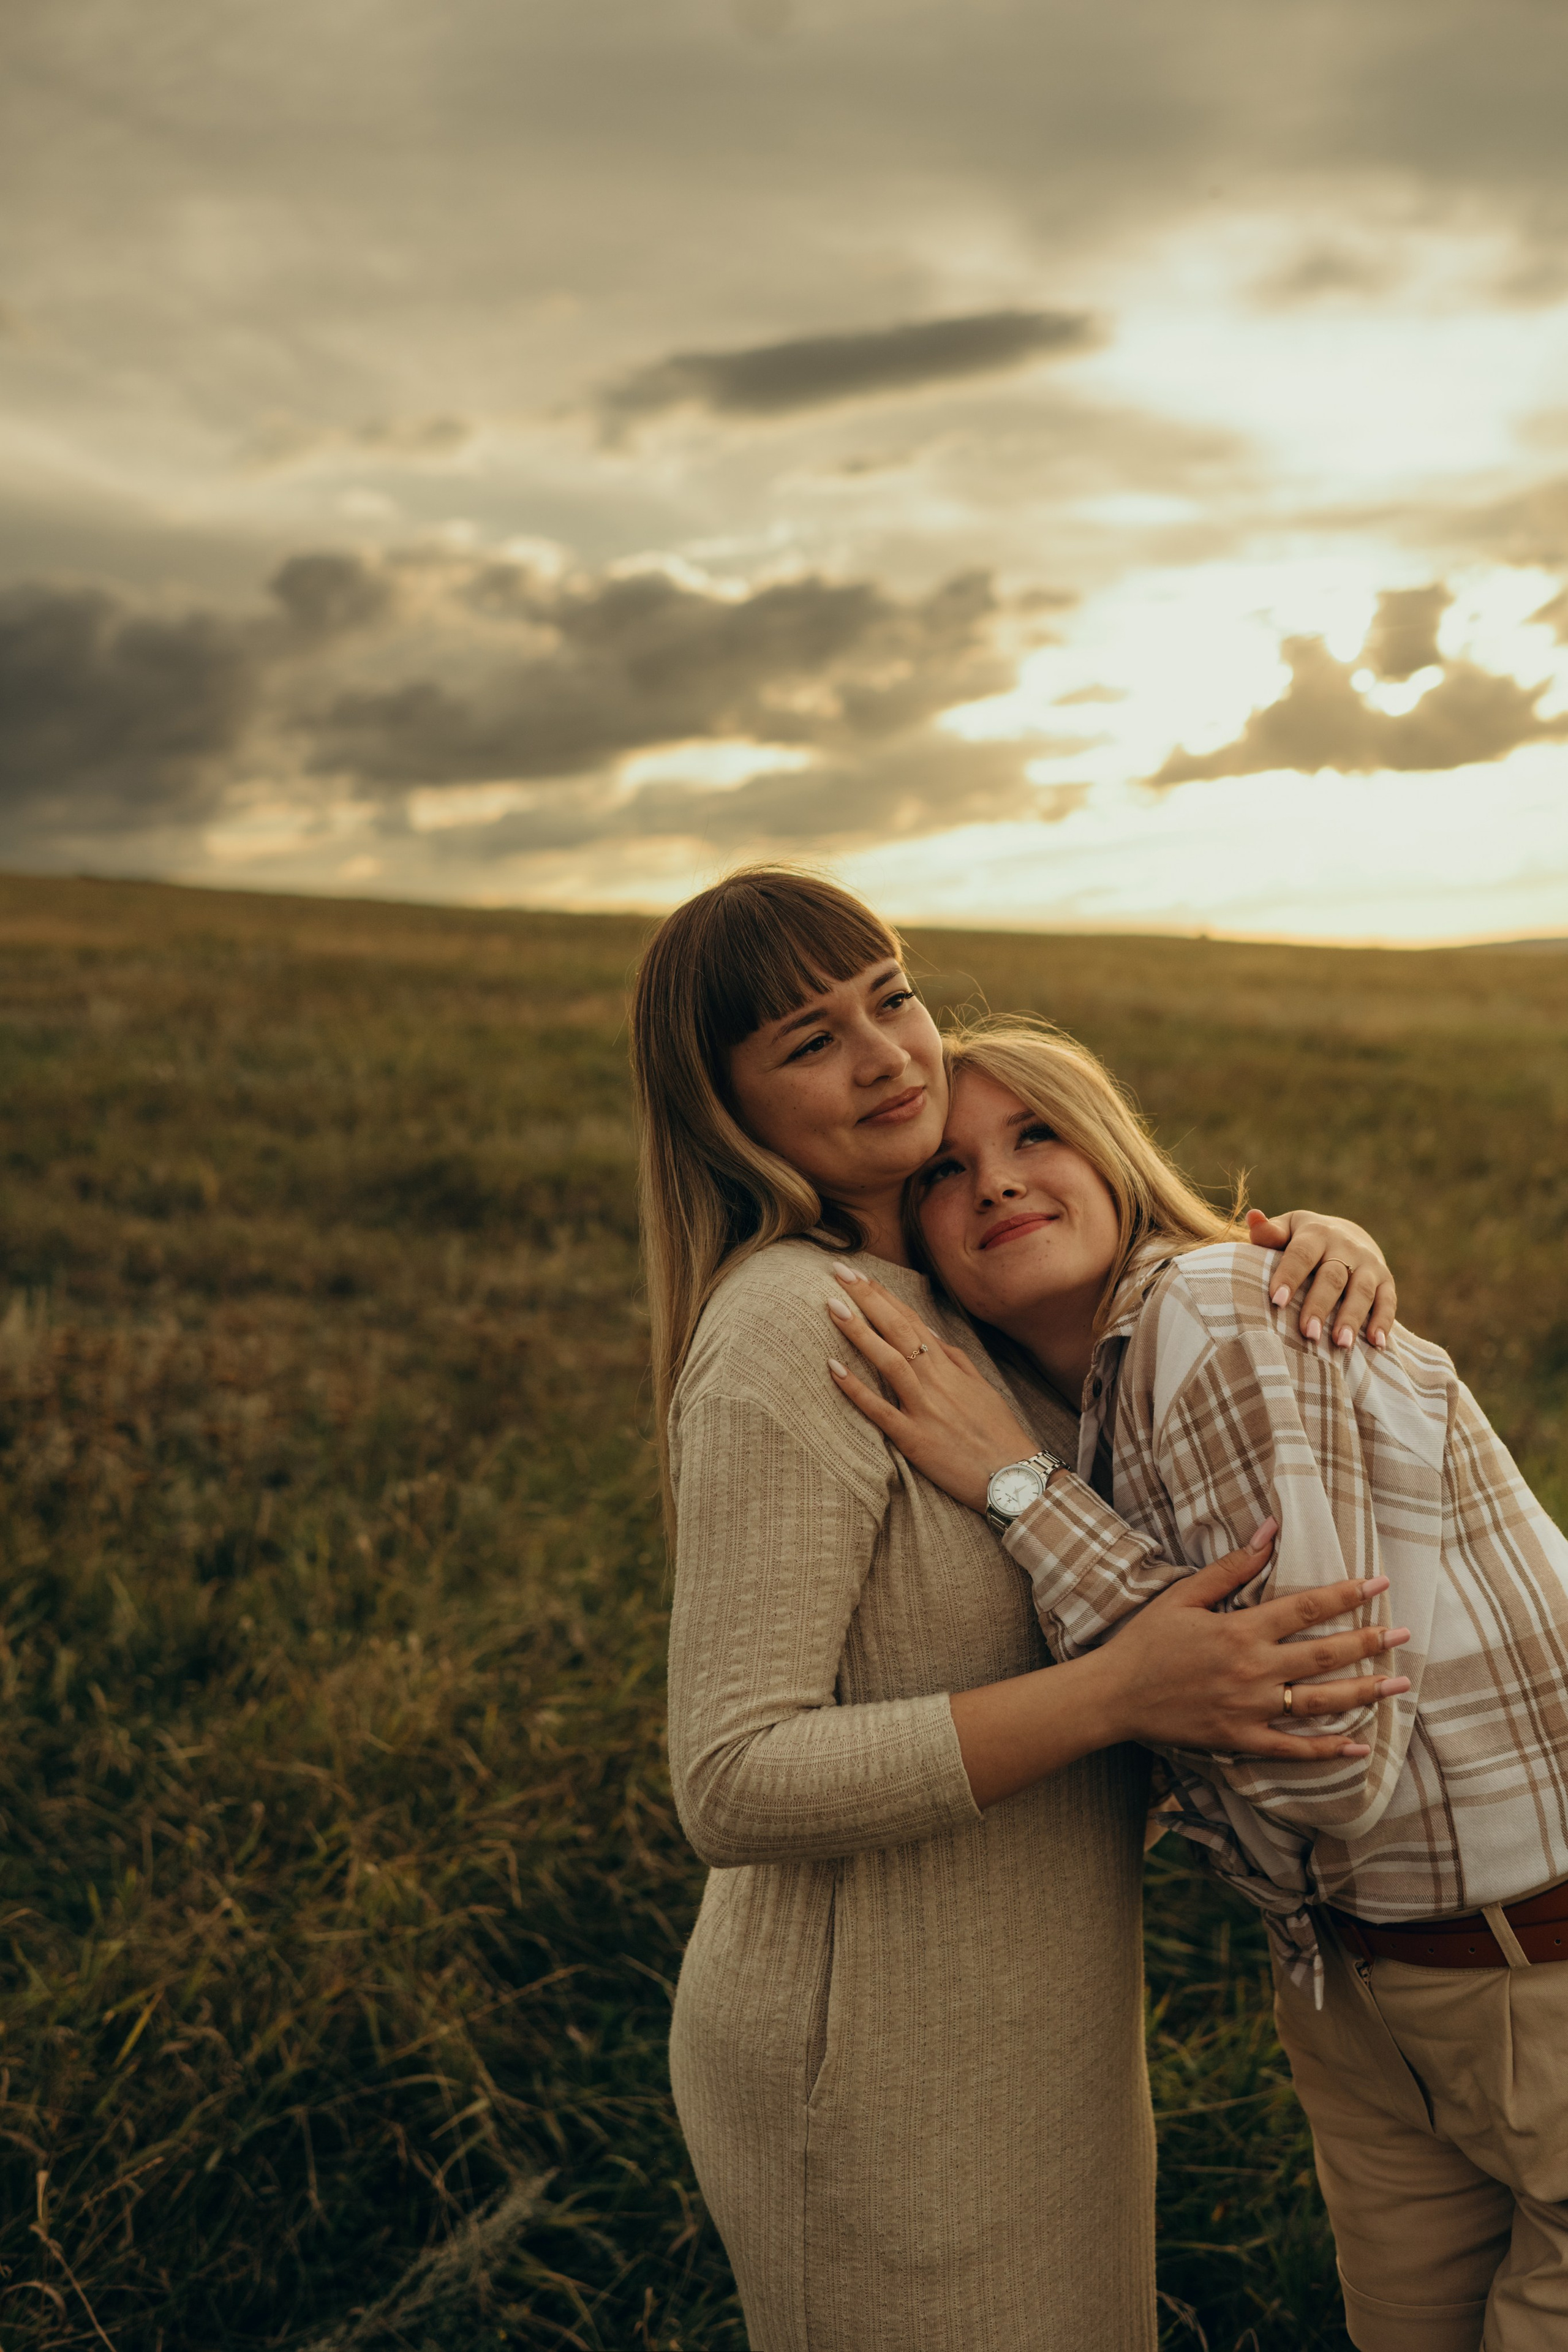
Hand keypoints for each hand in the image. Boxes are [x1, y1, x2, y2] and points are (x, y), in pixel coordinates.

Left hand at [823, 1267, 1033, 1509]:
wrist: (1015, 1477)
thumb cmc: (998, 1434)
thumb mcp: (981, 1388)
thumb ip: (955, 1359)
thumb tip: (929, 1332)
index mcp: (950, 1367)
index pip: (911, 1321)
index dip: (884, 1296)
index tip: (859, 1274)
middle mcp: (936, 1381)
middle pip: (898, 1330)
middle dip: (867, 1298)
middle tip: (839, 1271)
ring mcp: (924, 1408)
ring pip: (888, 1361)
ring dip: (860, 1332)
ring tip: (832, 1306)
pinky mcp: (914, 1439)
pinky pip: (880, 1410)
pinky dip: (856, 1389)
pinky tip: (833, 1368)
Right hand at [1103, 1545, 1410, 1760]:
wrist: (1114, 1695)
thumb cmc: (1146, 1641)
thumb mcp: (1183, 1595)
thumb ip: (1231, 1567)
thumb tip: (1269, 1530)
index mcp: (1241, 1630)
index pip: (1306, 1608)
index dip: (1346, 1594)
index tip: (1378, 1584)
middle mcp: (1254, 1670)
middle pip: (1324, 1655)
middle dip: (1369, 1643)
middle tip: (1404, 1635)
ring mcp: (1250, 1710)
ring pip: (1320, 1703)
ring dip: (1364, 1693)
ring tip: (1399, 1685)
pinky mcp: (1242, 1740)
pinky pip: (1294, 1749)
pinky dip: (1329, 1751)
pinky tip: (1360, 1748)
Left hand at [1245, 1208, 1395, 1351]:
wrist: (1348, 1234)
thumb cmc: (1304, 1239)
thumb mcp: (1287, 1229)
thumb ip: (1269, 1232)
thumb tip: (1252, 1216)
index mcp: (1316, 1232)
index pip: (1302, 1254)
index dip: (1290, 1276)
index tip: (1277, 1301)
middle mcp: (1345, 1246)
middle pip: (1333, 1276)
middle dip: (1320, 1305)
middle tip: (1308, 1333)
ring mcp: (1368, 1263)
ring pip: (1361, 1291)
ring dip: (1352, 1318)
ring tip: (1341, 1344)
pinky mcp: (1386, 1280)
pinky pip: (1388, 1301)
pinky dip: (1383, 1322)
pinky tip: (1376, 1344)